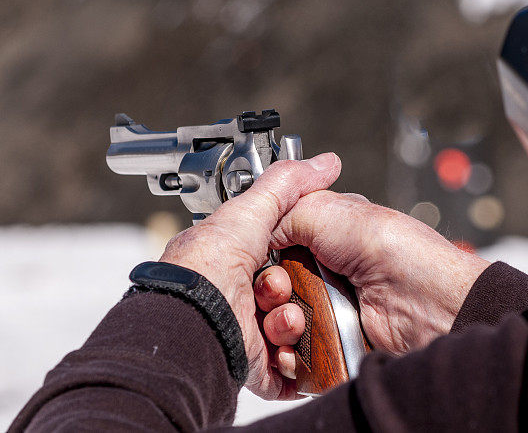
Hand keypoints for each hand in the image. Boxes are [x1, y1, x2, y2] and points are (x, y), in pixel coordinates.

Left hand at [159, 153, 340, 399]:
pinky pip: (290, 368)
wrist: (197, 320)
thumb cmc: (209, 266)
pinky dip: (293, 360)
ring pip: (293, 327)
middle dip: (292, 290)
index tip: (297, 252)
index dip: (291, 255)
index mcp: (231, 263)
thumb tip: (326, 163)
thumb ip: (287, 185)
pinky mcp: (254, 365)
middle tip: (276, 288)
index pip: (277, 257)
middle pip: (289, 293)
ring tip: (278, 318)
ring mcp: (245, 333)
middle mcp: (236, 298)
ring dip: (292, 321)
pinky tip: (283, 346)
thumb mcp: (250, 211)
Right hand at [262, 191, 490, 364]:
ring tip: (295, 318)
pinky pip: (292, 358)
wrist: (424, 302)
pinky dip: (288, 355)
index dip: (262, 258)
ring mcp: (327, 312)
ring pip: (275, 326)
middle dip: (266, 293)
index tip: (262, 259)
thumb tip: (256, 230)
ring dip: (276, 324)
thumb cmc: (391, 249)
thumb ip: (282, 212)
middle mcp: (323, 275)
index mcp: (323, 238)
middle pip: (268, 291)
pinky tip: (298, 344)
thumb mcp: (328, 210)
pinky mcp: (331, 347)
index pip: (272, 250)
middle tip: (281, 291)